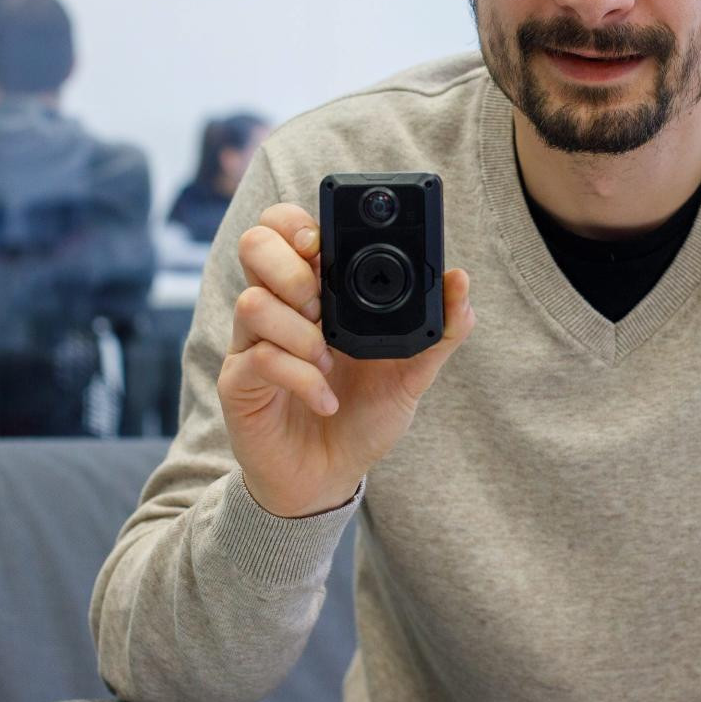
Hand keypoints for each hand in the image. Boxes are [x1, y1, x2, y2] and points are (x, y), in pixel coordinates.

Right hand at [216, 202, 476, 517]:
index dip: (298, 222)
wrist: (328, 478)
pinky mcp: (239, 383)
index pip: (287, 228)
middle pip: (255, 245)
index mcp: (315, 291)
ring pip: (252, 300)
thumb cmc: (363, 417)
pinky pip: (259, 359)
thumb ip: (439, 331)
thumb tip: (461, 281)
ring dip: (299, 330)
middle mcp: (278, 308)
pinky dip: (301, 378)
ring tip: (328, 360)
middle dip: (292, 267)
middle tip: (321, 305)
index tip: (323, 246)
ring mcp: (253, 344)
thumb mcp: (411, 375)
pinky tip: (326, 398)